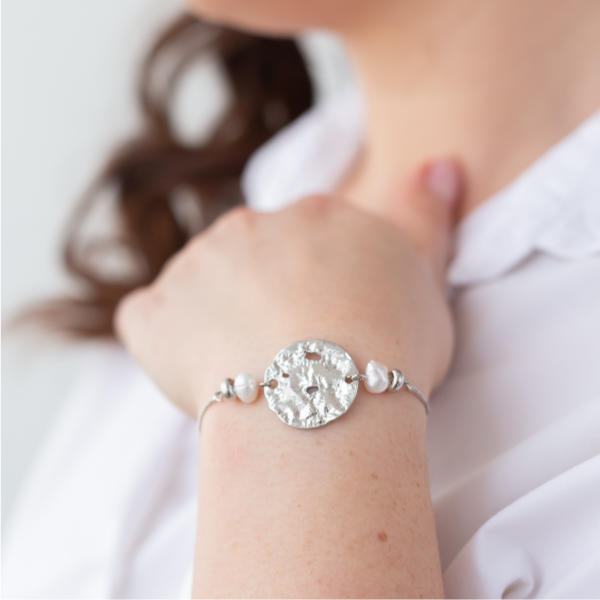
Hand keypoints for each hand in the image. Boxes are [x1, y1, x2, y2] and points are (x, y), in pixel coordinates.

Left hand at [115, 159, 461, 418]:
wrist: (326, 396)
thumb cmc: (391, 344)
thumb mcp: (427, 277)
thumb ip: (424, 217)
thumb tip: (440, 164)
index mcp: (314, 216)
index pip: (309, 243)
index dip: (319, 290)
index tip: (331, 328)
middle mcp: (250, 225)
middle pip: (251, 259)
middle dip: (266, 297)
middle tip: (292, 355)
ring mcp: (195, 265)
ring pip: (201, 285)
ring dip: (218, 318)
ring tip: (254, 371)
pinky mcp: (154, 316)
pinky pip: (149, 321)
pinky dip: (164, 341)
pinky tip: (196, 371)